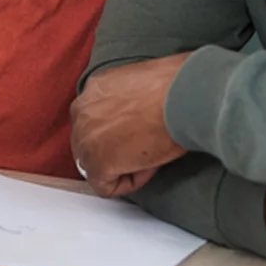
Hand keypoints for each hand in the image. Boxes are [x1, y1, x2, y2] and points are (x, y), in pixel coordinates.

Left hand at [70, 53, 191, 196]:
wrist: (183, 98)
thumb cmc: (176, 86)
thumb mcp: (143, 79)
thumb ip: (129, 97)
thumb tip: (138, 111)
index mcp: (95, 87)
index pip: (96, 119)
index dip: (120, 132)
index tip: (141, 132)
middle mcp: (82, 109)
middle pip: (90, 142)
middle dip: (115, 149)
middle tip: (144, 147)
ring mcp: (84, 137)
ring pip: (96, 164)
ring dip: (122, 165)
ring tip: (150, 154)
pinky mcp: (96, 163)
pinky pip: (106, 185)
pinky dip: (130, 182)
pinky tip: (150, 165)